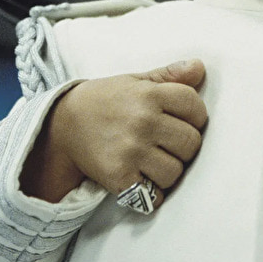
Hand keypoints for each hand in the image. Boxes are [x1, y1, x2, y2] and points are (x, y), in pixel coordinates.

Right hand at [20, 59, 207, 205]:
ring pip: (176, 171)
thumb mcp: (136, 80)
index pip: (194, 106)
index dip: (196, 116)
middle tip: (170, 144)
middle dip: (185, 146)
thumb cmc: (106, 100)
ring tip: (156, 161)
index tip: (184, 120)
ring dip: (170, 170)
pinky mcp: (118, 175)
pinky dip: (153, 192)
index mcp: (150, 94)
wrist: (63, 124)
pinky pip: (154, 194)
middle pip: (191, 142)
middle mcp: (143, 121)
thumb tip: (199, 68)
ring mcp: (131, 149)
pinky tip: (144, 179)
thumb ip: (170, 74)